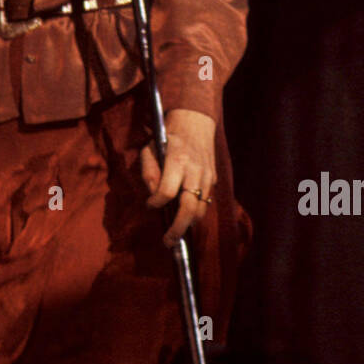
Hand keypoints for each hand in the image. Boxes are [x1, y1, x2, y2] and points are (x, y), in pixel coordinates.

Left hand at [140, 108, 216, 246]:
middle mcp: (195, 170)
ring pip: (201, 209)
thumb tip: (153, 197)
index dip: (156, 203)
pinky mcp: (214, 179)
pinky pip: (205, 202)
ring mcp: (207, 176)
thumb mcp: (150, 148)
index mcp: (177, 160)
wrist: (195, 121)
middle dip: (177, 228)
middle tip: (168, 242)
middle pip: (189, 207)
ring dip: (188, 225)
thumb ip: (149, 172)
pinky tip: (185, 218)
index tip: (150, 205)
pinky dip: (195, 213)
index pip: (167, 191)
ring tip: (175, 234)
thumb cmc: (167, 136)